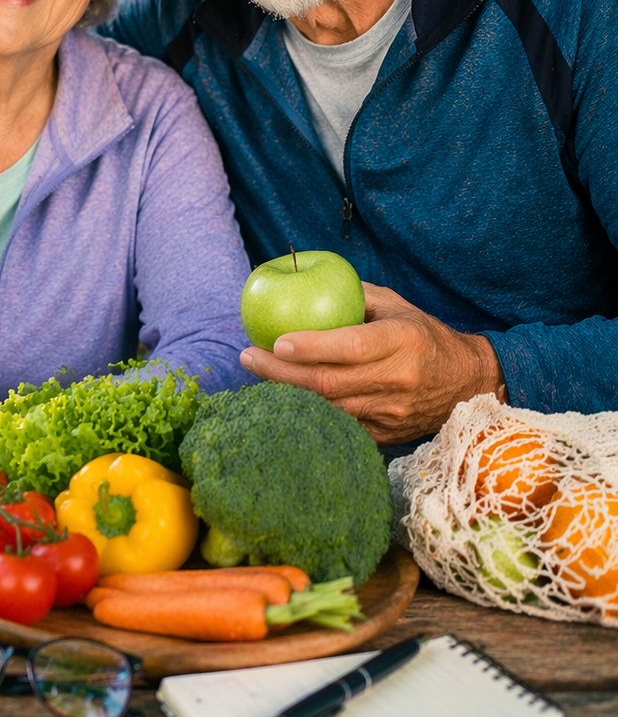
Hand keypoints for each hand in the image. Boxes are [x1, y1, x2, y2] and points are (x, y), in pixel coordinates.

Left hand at [238, 283, 504, 443]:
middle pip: (328, 383)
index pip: (350, 347)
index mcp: (402, 341)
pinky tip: (282, 397)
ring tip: (256, 373)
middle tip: (247, 356)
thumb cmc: (424, 336)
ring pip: (328, 408)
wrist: (468, 384)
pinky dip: (308, 412)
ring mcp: (392, 413)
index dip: (310, 346)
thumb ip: (354, 295)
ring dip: (286, 393)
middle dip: (279, 372)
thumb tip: (305, 282)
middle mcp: (398, 379)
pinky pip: (339, 426)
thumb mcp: (398, 306)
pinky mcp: (386, 435)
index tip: (276, 341)